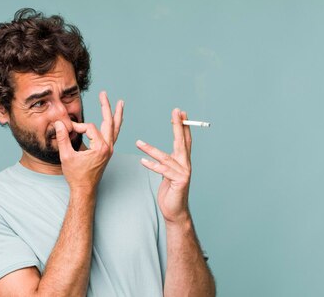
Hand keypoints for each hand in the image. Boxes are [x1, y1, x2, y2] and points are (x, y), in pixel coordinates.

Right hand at [55, 91, 123, 192]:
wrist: (85, 189)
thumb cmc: (76, 175)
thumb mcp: (66, 156)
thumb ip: (63, 138)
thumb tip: (60, 123)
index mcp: (100, 147)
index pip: (90, 128)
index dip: (77, 127)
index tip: (67, 131)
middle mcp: (108, 147)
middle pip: (109, 122)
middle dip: (106, 106)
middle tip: (104, 93)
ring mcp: (110, 149)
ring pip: (115, 127)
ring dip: (117, 114)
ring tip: (120, 102)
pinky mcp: (108, 151)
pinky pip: (114, 134)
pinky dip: (115, 125)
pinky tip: (116, 119)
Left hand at [137, 108, 192, 223]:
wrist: (175, 211)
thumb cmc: (171, 192)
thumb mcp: (168, 174)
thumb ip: (167, 163)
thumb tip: (159, 155)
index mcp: (183, 161)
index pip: (184, 140)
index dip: (183, 126)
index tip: (180, 113)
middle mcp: (186, 165)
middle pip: (182, 142)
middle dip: (179, 126)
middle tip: (177, 112)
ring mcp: (184, 173)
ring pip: (166, 157)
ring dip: (150, 149)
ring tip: (138, 142)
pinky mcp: (178, 181)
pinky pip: (163, 171)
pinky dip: (152, 166)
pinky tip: (143, 161)